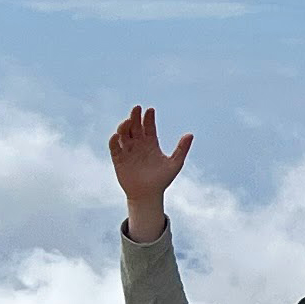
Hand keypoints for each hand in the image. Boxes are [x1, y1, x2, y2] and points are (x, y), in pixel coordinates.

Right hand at [108, 106, 191, 237]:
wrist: (148, 195)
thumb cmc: (162, 180)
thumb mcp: (175, 164)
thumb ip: (182, 149)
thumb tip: (190, 134)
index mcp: (151, 143)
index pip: (149, 126)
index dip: (148, 118)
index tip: (150, 110)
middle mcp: (139, 144)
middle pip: (135, 127)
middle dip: (135, 117)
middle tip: (136, 108)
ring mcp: (128, 151)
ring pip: (123, 135)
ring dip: (124, 127)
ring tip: (127, 122)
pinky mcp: (119, 159)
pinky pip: (114, 148)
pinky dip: (114, 141)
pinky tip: (116, 136)